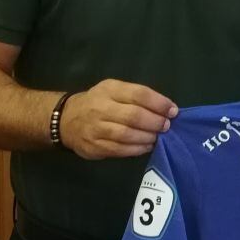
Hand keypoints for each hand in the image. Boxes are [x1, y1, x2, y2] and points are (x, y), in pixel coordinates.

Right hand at [60, 79, 177, 159]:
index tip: (172, 111)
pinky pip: (120, 149)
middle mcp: (101, 108)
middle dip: (155, 122)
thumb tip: (166, 108)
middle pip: (134, 116)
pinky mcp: (94, 146)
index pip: (138, 94)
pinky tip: (146, 146)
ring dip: (147, 137)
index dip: (159, 103)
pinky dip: (137, 149)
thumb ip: (137, 96)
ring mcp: (96, 128)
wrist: (66, 120)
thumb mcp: (113, 90)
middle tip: (166, 126)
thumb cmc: (98, 102)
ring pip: (127, 135)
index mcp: (109, 90)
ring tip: (157, 137)